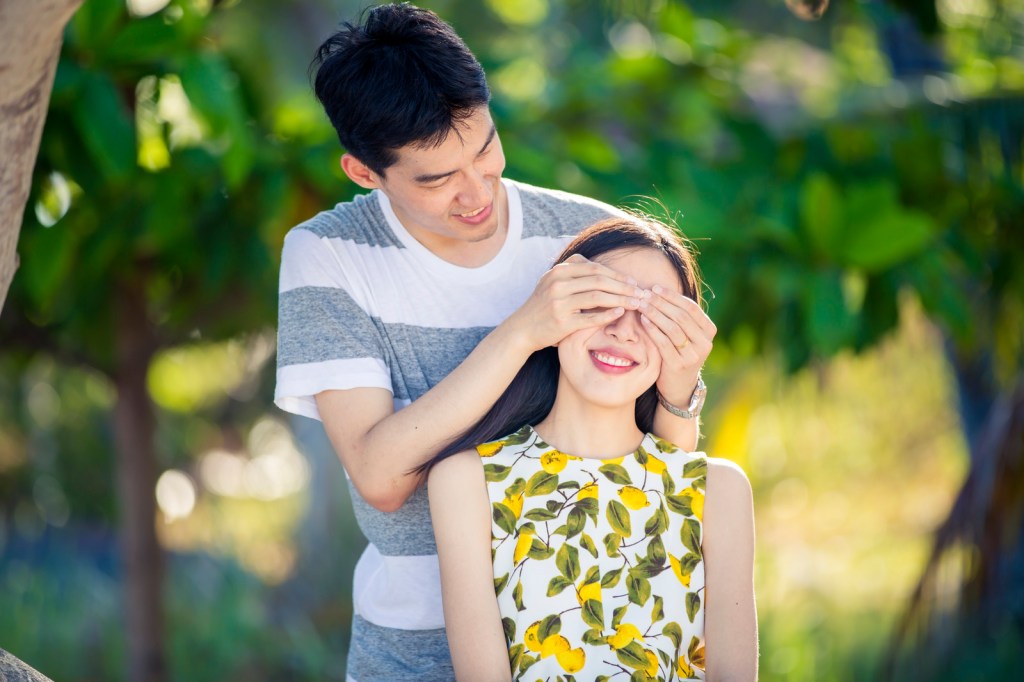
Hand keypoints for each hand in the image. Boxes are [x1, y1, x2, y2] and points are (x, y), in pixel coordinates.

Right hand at [506, 254, 644, 351]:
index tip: (632, 282)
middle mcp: (558, 284)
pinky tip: (621, 313)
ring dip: (621, 299)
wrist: (522, 329)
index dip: (617, 275)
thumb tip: (603, 268)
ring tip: (636, 303)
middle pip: (599, 281)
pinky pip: (590, 317)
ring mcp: (559, 303)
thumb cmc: (542, 305)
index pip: (595, 268)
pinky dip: (608, 314)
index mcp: (558, 271)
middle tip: (641, 292)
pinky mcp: (562, 322)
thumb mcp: (552, 281)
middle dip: (624, 286)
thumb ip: (574, 271)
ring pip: (598, 297)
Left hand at [638, 285, 716, 405]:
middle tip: (644, 294)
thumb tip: (658, 289)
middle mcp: (705, 343)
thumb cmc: (679, 352)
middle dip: (660, 303)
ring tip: (641, 304)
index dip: (672, 296)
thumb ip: (679, 316)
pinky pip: (664, 343)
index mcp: (709, 330)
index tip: (654, 288)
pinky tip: (643, 320)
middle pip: (681, 316)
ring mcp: (693, 355)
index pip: (690, 307)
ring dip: (655, 313)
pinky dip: (653, 329)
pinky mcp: (679, 365)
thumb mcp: (686, 334)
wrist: (679, 386)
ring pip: (672, 328)